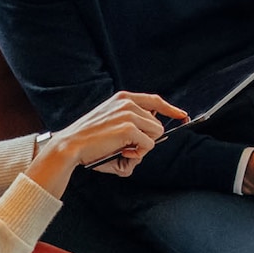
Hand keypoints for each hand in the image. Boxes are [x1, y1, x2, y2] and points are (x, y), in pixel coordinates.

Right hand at [26, 92, 186, 195]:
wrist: (71, 145)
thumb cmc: (89, 141)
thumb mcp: (111, 125)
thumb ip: (132, 127)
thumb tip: (151, 140)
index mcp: (123, 98)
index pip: (155, 100)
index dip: (171, 109)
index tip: (182, 115)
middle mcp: (128, 103)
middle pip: (157, 124)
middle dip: (147, 140)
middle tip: (128, 149)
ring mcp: (129, 114)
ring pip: (155, 134)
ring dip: (142, 148)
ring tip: (123, 151)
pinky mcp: (129, 128)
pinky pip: (148, 145)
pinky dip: (138, 154)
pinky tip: (122, 153)